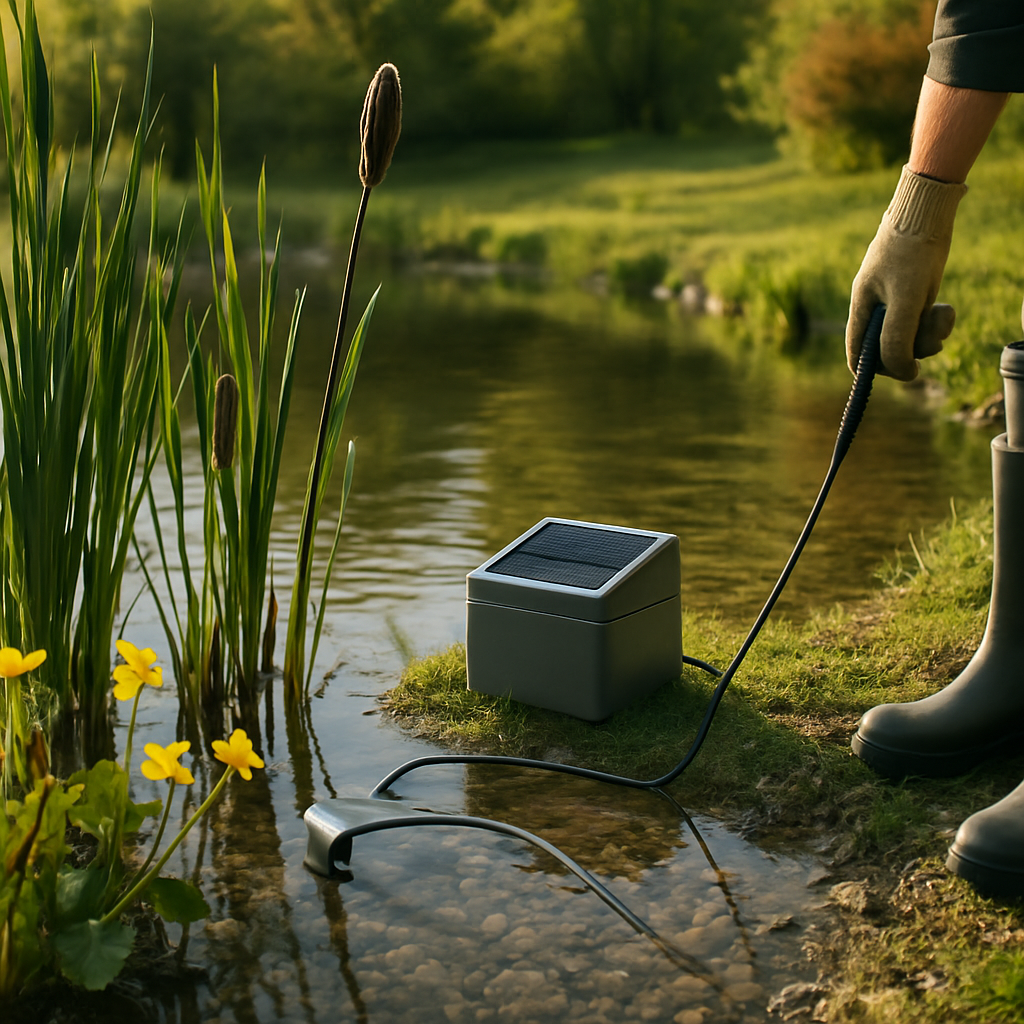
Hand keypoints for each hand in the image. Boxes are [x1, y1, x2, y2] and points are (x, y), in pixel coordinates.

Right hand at [846, 166, 966, 380]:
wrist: (927, 211)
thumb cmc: (912, 253)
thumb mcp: (906, 300)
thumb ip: (898, 339)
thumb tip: (905, 375)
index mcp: (862, 309)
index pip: (858, 356)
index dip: (878, 370)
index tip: (905, 371)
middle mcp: (875, 309)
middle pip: (888, 349)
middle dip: (913, 349)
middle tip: (933, 340)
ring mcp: (894, 301)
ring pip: (909, 336)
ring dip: (930, 334)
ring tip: (943, 314)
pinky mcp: (913, 293)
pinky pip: (921, 320)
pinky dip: (936, 320)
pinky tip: (945, 308)